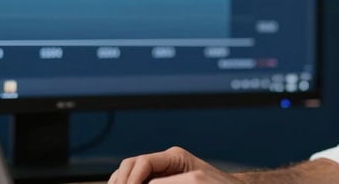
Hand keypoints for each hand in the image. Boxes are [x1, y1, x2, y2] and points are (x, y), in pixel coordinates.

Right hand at [108, 146, 243, 183]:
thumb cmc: (217, 183)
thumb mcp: (194, 180)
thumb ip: (165, 181)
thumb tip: (147, 182)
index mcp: (173, 156)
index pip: (142, 162)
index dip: (130, 178)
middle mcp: (163, 162)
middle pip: (129, 166)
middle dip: (121, 180)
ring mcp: (158, 171)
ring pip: (127, 174)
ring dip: (120, 182)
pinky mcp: (157, 179)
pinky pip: (136, 179)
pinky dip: (127, 182)